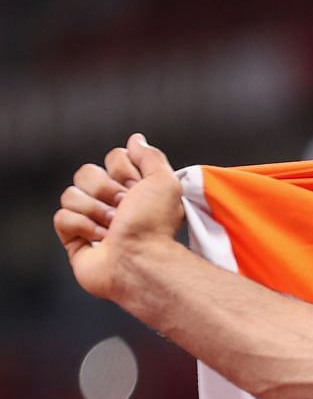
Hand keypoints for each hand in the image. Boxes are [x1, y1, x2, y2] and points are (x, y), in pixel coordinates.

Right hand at [53, 133, 184, 301]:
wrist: (141, 260)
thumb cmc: (155, 225)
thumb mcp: (164, 182)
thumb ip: (150, 156)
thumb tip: (135, 139)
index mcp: (133, 189)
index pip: (113, 158)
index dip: (123, 171)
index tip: (138, 189)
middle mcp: (112, 203)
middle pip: (86, 173)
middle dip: (106, 190)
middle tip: (124, 209)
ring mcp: (91, 221)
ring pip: (70, 194)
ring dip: (95, 211)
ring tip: (114, 228)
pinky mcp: (74, 239)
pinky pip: (61, 217)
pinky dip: (81, 227)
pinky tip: (101, 240)